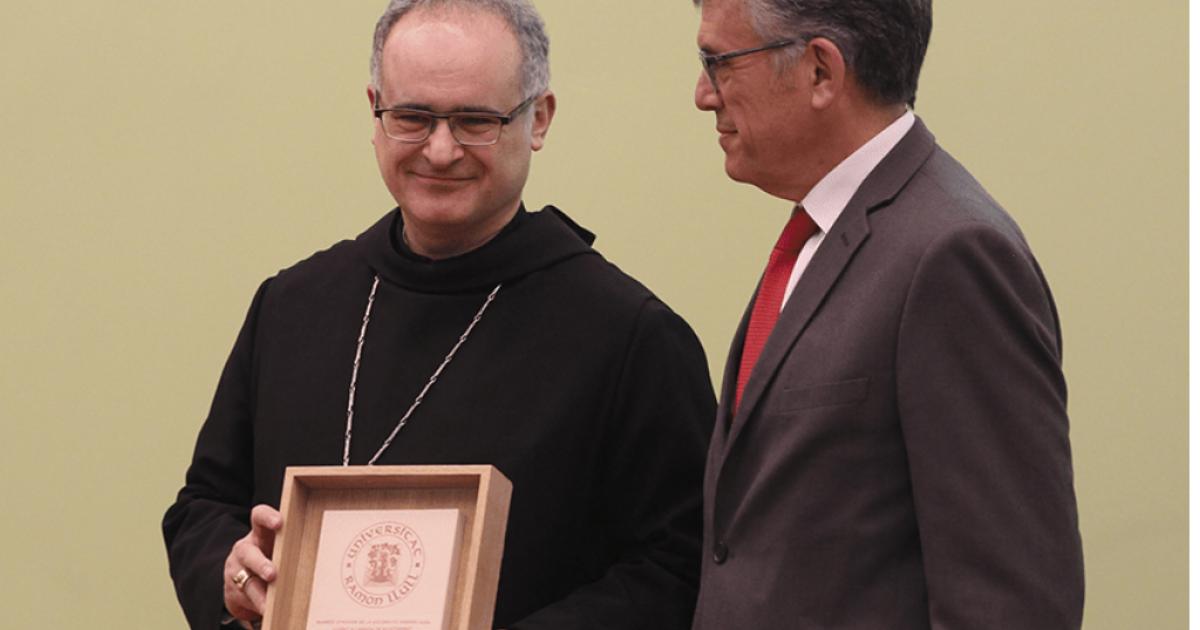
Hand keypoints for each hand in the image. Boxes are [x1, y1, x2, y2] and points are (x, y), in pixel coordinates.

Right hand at [223, 505, 282, 622]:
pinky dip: (258, 606)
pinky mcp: (233, 591)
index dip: (267, 517)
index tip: (280, 522)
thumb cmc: (270, 556)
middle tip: (272, 574)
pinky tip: (268, 611)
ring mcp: (237, 571)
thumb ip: (293, 543)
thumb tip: (329, 549)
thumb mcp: (278, 546)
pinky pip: (246, 599)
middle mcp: (245, 550)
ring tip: (269, 604)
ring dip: (259, 593)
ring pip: (245, 581)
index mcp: (260, 534)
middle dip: (260, 564)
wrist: (240, 580)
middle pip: (248, 552)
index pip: (259, 517)